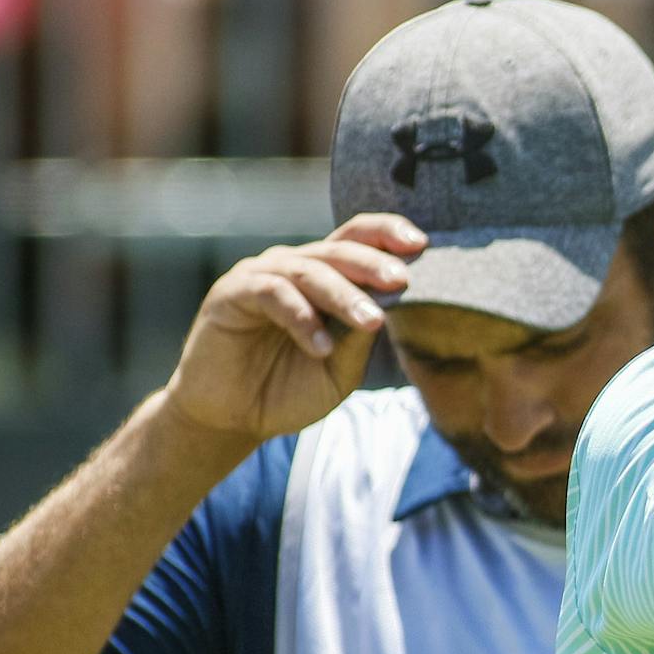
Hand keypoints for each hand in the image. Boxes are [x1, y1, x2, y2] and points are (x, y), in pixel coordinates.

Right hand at [162, 213, 420, 442]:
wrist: (233, 419)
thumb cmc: (288, 390)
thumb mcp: (340, 369)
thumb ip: (361, 338)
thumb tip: (390, 306)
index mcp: (323, 277)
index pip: (357, 239)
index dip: (387, 234)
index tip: (421, 243)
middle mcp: (293, 267)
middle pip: (339, 249)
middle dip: (372, 264)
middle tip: (400, 281)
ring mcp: (261, 276)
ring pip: (309, 270)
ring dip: (343, 295)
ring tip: (370, 322)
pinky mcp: (232, 293)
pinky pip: (272, 293)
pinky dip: (301, 317)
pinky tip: (321, 347)